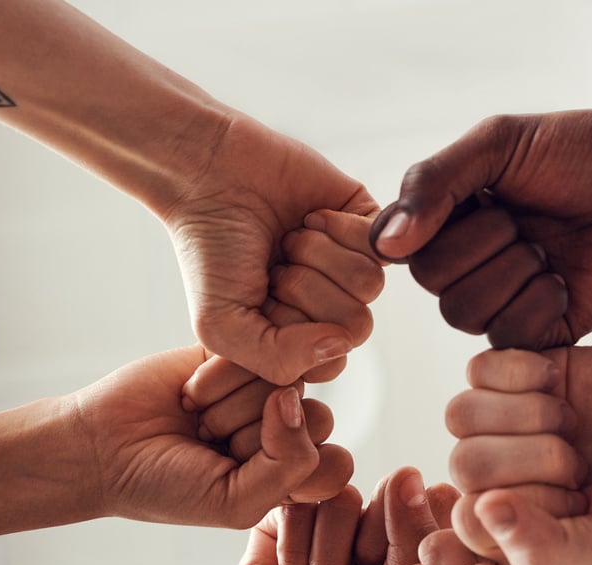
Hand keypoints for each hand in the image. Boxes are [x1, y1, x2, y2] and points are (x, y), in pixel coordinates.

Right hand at [0, 345, 335, 536]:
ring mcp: (264, 388)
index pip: (334, 462)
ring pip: (286, 381)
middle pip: (314, 418)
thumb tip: (295, 396)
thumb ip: (289, 464)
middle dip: (254, 435)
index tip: (239, 480)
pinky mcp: (239, 351)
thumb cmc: (167, 486)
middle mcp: (287, 428)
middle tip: (210, 445)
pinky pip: (255, 349)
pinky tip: (191, 393)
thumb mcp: (236, 502)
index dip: (288, 469)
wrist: (103, 448)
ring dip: (231, 405)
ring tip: (197, 420)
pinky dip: (218, 375)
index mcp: (297, 473)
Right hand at [181, 209, 384, 405]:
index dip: (294, 334)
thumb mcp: (222, 326)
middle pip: (357, 325)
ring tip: (287, 240)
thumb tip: (340, 345)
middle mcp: (332, 306)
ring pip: (369, 284)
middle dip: (304, 290)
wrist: (209, 175)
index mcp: (302, 339)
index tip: (259, 303)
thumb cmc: (210, 252)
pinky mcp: (368, 224)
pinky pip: (381, 245)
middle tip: (272, 266)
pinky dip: (338, 228)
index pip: (331, 362)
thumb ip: (278, 359)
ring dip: (317, 256)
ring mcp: (352, 265)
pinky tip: (309, 216)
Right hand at [194, 467, 455, 564]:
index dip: (415, 547)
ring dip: (327, 555)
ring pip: (346, 496)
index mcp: (419, 551)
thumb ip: (414, 536)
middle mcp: (383, 529)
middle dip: (369, 549)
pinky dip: (294, 546)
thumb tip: (408, 470)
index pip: (438, 507)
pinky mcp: (293, 511)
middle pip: (393, 494)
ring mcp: (337, 520)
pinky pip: (303, 499)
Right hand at [368, 46, 591, 348]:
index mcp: (449, 217)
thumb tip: (386, 246)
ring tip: (549, 248)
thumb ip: (434, 182)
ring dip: (514, 273)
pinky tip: (566, 280)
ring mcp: (503, 300)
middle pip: (432, 283)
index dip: (431, 228)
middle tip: (527, 220)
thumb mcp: (499, 144)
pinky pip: (510, 338)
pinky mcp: (542, 334)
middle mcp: (469, 263)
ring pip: (465, 314)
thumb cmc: (585, 151)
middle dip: (485, 244)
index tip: (482, 199)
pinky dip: (540, 305)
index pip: (400, 245)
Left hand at [447, 347, 591, 564]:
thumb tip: (482, 511)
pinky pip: (478, 369)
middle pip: (465, 463)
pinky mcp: (513, 375)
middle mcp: (495, 477)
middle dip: (532, 460)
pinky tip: (557, 383)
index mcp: (507, 528)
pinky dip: (521, 373)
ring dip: (525, 416)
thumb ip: (544, 551)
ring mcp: (500, 424)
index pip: (469, 518)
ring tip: (569, 423)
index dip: (522, 506)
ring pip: (461, 414)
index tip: (574, 502)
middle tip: (580, 462)